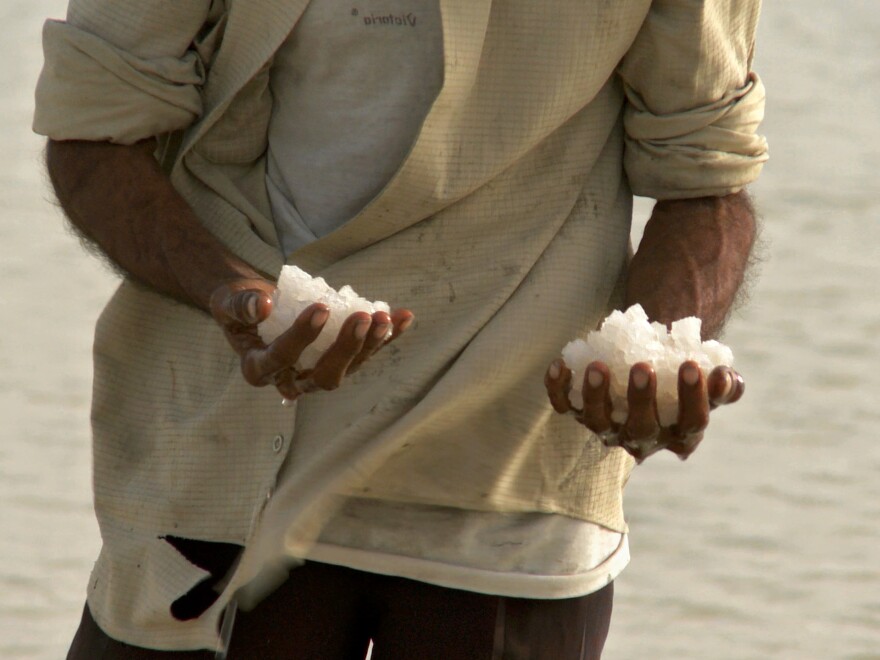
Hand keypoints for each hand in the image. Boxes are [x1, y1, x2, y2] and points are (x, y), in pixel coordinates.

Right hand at [210, 279, 413, 401]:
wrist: (257, 306)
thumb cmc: (239, 306)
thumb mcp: (228, 301)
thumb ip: (241, 305)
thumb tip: (263, 306)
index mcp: (259, 369)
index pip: (281, 358)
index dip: (302, 336)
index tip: (320, 308)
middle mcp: (291, 378)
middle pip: (324, 376)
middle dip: (346, 348)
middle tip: (362, 317)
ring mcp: (319, 371)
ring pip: (350, 368)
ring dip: (371, 344)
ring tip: (385, 317)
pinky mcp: (341, 357)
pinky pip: (366, 350)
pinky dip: (387, 335)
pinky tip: (405, 317)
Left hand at [544, 359, 743, 461]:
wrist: (649, 369)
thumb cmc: (681, 376)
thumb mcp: (707, 381)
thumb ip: (724, 383)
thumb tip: (724, 377)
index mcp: (680, 433)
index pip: (691, 422)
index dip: (693, 398)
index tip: (692, 365)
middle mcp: (644, 438)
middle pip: (642, 427)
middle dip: (641, 398)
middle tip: (642, 366)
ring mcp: (609, 428)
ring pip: (598, 421)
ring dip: (596, 395)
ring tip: (598, 365)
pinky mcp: (580, 413)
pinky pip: (564, 405)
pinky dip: (558, 387)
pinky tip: (560, 365)